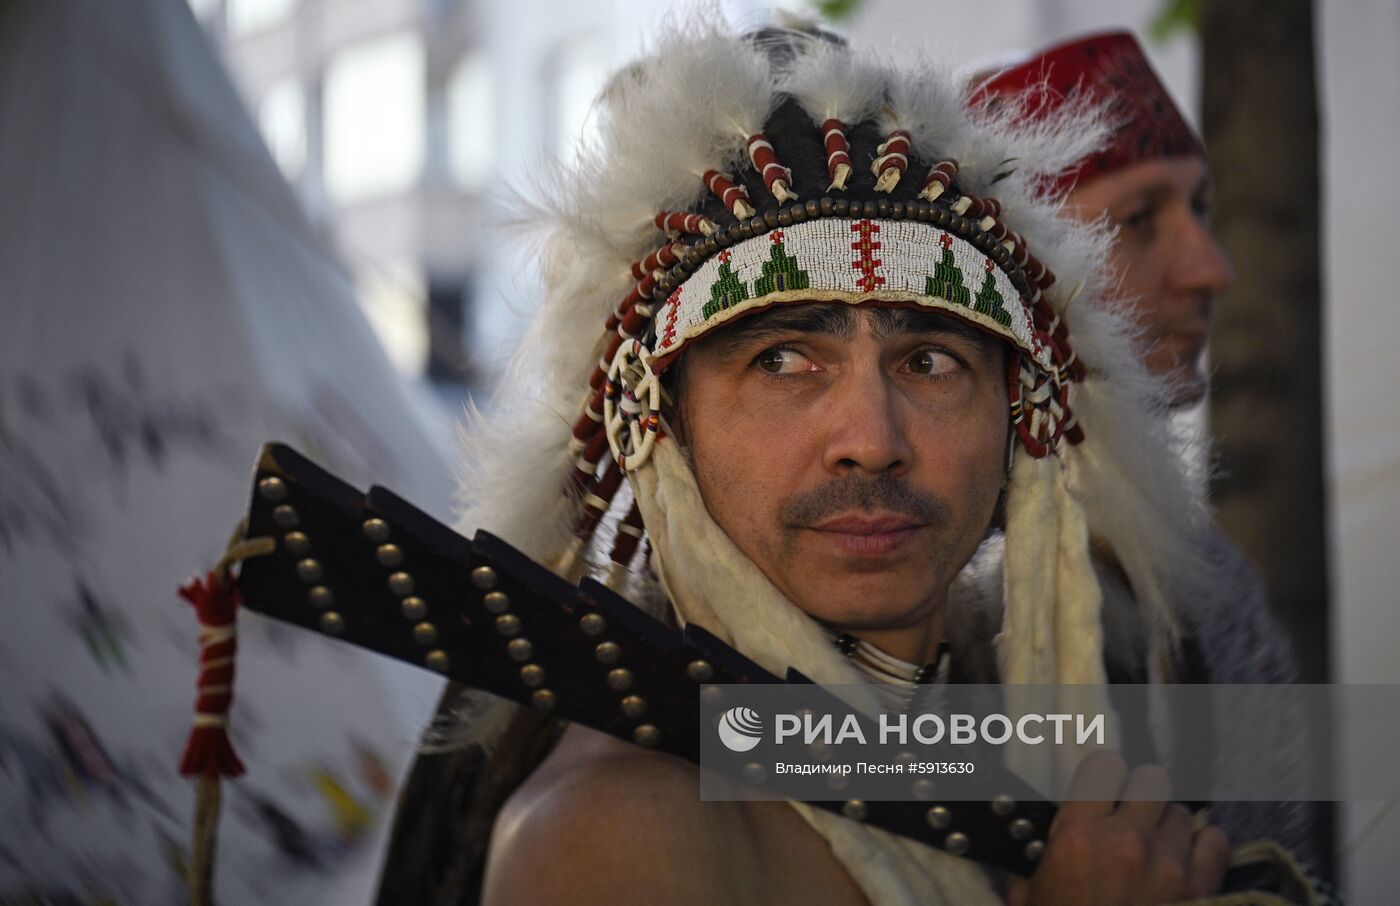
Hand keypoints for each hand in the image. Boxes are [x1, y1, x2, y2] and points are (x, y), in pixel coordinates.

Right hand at [1005, 751, 1229, 905]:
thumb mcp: (1032, 901)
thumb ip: (1036, 871)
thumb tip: (1037, 863)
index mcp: (1078, 835)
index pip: (1104, 765)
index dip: (1104, 775)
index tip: (1102, 789)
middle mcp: (1127, 839)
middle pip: (1152, 780)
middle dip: (1142, 794)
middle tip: (1132, 815)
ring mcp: (1169, 863)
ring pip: (1182, 811)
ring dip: (1170, 824)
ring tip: (1159, 845)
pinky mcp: (1201, 888)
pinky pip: (1215, 841)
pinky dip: (1204, 845)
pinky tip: (1189, 858)